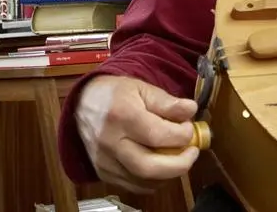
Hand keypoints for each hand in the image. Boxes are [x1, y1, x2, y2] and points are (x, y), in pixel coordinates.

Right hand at [75, 74, 200, 192]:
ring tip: (178, 157)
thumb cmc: (116, 94)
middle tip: (192, 152)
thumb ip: (167, 102)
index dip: (182, 135)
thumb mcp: (142, 88)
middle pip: (149, 167)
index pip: (158, 135)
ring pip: (143, 182)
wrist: (83, 104)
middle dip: (180, 164)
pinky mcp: (103, 173)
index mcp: (122, 115)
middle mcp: (111, 142)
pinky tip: (162, 166)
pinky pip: (134, 187)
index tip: (190, 129)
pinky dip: (154, 181)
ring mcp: (105, 161)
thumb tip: (191, 110)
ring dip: (169, 174)